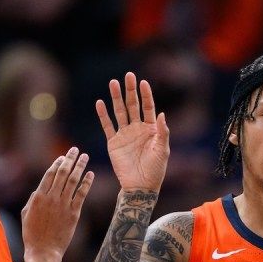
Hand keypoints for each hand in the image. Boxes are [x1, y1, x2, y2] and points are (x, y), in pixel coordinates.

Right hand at [20, 148, 92, 256]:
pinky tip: (91, 174)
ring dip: (80, 166)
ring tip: (85, 157)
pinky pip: (82, 194)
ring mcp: (63, 205)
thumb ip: (33, 199)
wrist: (43, 251)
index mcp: (38, 196)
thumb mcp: (26, 213)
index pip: (49, 174)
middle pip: (63, 173)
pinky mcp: (74, 213)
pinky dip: (87, 183)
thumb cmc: (32, 234)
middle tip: (75, 150)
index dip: (57, 163)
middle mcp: (51, 198)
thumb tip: (40, 189)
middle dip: (70, 159)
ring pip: (74, 180)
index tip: (63, 156)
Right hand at [95, 72, 169, 192]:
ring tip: (113, 83)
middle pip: (132, 105)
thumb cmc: (155, 170)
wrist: (140, 186)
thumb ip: (162, 132)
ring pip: (119, 112)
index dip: (146, 95)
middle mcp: (137, 129)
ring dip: (116, 98)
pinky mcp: (114, 143)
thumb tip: (161, 114)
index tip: (143, 82)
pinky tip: (100, 103)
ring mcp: (124, 135)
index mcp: (150, 129)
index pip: (148, 107)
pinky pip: (107, 126)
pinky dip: (103, 115)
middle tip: (128, 75)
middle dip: (130, 91)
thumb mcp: (162, 150)